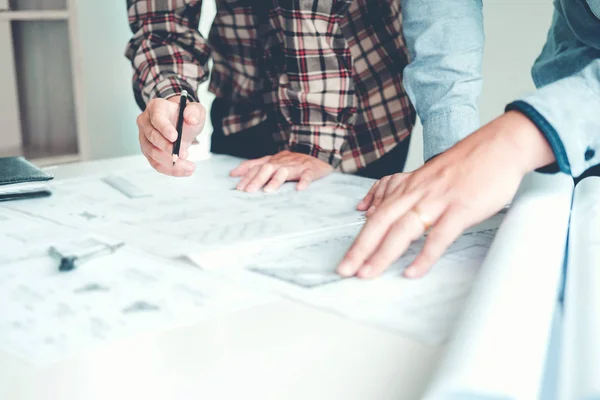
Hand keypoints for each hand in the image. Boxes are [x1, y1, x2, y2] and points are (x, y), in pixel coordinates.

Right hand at [137, 96, 205, 176]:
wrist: (181, 125)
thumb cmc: (186, 117)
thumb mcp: (195, 110)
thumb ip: (195, 112)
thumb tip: (191, 119)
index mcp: (156, 107)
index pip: (156, 118)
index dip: (164, 128)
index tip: (175, 137)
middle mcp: (146, 121)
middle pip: (152, 137)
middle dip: (168, 148)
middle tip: (185, 154)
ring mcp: (144, 137)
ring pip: (153, 153)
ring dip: (171, 162)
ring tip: (189, 166)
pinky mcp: (147, 151)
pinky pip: (156, 163)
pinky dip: (170, 169)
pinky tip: (184, 170)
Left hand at [230, 150, 333, 192]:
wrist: (318, 154)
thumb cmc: (292, 162)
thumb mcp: (272, 162)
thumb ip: (253, 167)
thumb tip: (233, 173)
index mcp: (273, 161)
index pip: (257, 167)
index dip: (247, 176)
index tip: (238, 188)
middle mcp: (283, 162)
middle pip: (268, 168)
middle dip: (257, 179)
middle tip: (248, 191)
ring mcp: (297, 165)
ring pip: (285, 171)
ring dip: (276, 181)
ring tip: (268, 191)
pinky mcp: (310, 169)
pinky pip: (307, 175)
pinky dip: (304, 181)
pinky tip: (300, 189)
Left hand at [338, 111, 555, 279]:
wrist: (499, 146)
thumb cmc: (463, 165)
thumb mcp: (423, 175)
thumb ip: (395, 191)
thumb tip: (368, 210)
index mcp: (408, 187)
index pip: (376, 216)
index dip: (359, 240)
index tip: (345, 261)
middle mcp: (417, 192)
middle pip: (381, 222)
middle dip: (361, 249)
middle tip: (345, 271)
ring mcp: (438, 200)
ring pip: (404, 229)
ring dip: (383, 254)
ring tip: (368, 274)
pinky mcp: (461, 207)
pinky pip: (440, 236)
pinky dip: (424, 255)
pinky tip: (412, 271)